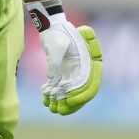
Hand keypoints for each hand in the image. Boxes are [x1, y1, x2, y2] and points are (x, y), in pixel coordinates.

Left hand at [27, 0, 102, 114]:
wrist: (51, 27)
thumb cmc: (57, 33)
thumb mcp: (56, 44)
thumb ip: (55, 60)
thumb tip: (50, 77)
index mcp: (89, 63)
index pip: (92, 84)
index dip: (83, 96)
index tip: (70, 101)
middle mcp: (84, 70)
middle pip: (82, 92)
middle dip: (72, 104)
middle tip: (60, 111)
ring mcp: (74, 73)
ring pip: (71, 93)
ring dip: (63, 102)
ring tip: (52, 108)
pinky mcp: (64, 73)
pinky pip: (62, 89)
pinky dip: (55, 96)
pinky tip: (46, 101)